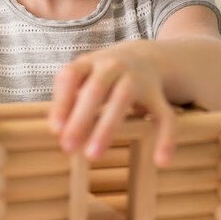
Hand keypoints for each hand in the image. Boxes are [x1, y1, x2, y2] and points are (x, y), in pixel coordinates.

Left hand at [48, 44, 176, 166]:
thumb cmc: (102, 75)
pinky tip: (161, 162)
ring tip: (93, 156)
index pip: (71, 76)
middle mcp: (114, 66)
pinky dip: (165, 138)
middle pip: (95, 89)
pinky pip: (164, 116)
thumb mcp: (83, 77)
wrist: (144, 57)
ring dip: (107, 127)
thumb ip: (68, 98)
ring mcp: (138, 79)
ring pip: (123, 100)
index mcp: (90, 62)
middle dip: (81, 118)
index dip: (63, 101)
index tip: (55, 129)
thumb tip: (56, 129)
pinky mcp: (158, 95)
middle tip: (67, 147)